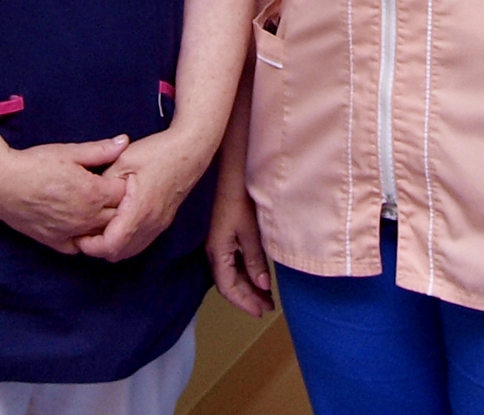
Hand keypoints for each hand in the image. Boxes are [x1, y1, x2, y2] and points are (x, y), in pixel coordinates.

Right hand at [0, 136, 129, 252]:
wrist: (1, 184)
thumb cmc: (35, 164)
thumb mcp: (70, 152)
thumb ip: (101, 150)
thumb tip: (125, 141)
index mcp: (94, 193)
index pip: (125, 194)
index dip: (125, 184)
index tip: (119, 177)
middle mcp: (86, 217)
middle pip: (117, 216)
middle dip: (119, 205)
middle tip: (111, 193)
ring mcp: (71, 232)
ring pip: (101, 234)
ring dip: (104, 223)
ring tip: (99, 208)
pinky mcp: (54, 241)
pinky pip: (78, 247)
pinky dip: (84, 239)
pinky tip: (81, 226)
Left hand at [75, 129, 210, 262]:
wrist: (191, 149)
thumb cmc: (157, 152)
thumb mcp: (122, 161)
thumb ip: (102, 184)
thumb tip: (86, 201)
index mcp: (139, 210)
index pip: (110, 245)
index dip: (90, 245)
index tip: (78, 234)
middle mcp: (151, 223)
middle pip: (118, 253)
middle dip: (97, 248)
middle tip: (83, 232)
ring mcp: (159, 224)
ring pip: (130, 251)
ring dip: (111, 246)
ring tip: (97, 229)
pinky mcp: (163, 221)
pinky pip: (140, 243)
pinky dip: (124, 241)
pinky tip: (116, 225)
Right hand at [207, 166, 273, 315]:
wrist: (232, 171)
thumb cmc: (240, 198)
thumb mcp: (250, 231)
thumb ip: (254, 259)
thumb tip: (262, 286)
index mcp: (218, 252)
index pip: (229, 287)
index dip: (244, 302)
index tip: (261, 312)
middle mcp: (215, 250)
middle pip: (230, 283)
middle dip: (248, 297)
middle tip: (267, 308)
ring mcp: (219, 242)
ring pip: (232, 273)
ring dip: (248, 286)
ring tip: (266, 296)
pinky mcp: (225, 234)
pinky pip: (233, 262)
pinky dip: (246, 272)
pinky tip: (258, 274)